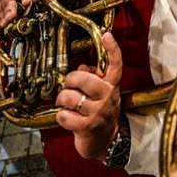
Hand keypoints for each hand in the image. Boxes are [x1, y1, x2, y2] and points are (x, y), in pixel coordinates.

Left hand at [55, 32, 122, 160]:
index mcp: (112, 86)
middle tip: (68, 87)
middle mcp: (108, 97)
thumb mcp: (102, 93)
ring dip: (62, 100)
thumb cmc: (100, 112)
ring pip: (69, 97)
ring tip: (65, 104)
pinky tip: (67, 118)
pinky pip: (64, 115)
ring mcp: (98, 112)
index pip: (116, 64)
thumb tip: (82, 66)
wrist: (105, 141)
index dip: (112, 49)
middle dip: (69, 81)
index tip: (107, 35)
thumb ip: (93, 77)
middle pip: (82, 78)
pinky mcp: (87, 127)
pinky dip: (61, 116)